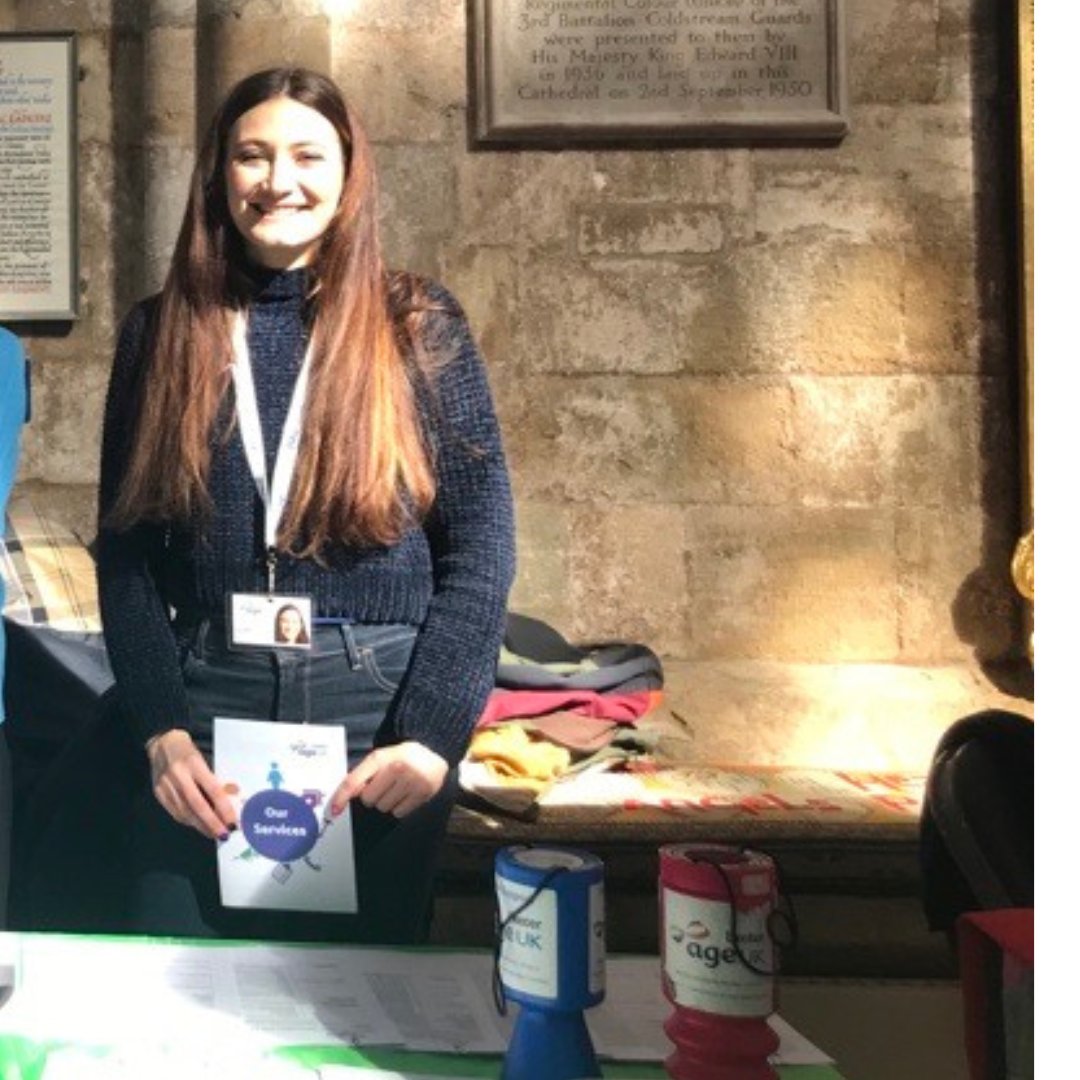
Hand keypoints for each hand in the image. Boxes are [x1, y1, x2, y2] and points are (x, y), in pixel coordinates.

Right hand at [146, 729, 236, 840]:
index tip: (232, 822)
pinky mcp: (158, 792)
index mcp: (194, 764)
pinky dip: (188, 820)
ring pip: (185, 811)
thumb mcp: (205, 758)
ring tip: (213, 833)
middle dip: (212, 823)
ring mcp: (166, 785)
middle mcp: (179, 775)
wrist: (162, 742)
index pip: (212, 790)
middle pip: (197, 805)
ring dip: (200, 825)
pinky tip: (198, 825)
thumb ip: (215, 778)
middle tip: (224, 834)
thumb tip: (231, 797)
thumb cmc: (189, 751)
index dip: (223, 808)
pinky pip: (174, 811)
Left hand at [329, 741, 448, 818]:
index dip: (342, 797)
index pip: (355, 781)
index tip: (334, 809)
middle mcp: (395, 768)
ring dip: (386, 802)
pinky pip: (399, 812)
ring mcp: (410, 781)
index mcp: (380, 758)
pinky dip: (399, 807)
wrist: (433, 751)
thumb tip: (346, 795)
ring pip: (383, 807)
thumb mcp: (381, 758)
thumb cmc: (402, 757)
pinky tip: (406, 794)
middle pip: (368, 799)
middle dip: (373, 795)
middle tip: (384, 785)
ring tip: (396, 788)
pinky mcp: (422, 793)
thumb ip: (363, 774)